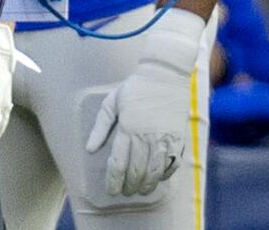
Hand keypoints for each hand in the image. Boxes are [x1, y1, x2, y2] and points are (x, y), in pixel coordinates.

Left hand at [85, 8, 205, 195]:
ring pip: (154, 173)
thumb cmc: (135, 88)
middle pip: (136, 172)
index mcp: (128, 128)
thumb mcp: (111, 103)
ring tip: (139, 190)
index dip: (113, 180)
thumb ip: (100, 128)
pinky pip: (172, 165)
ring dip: (146, 185)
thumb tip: (89, 149)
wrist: (166, 76)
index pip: (118, 163)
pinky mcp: (179, 139)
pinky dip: (164, 176)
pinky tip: (157, 179)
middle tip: (122, 192)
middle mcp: (146, 137)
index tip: (110, 190)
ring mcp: (164, 139)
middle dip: (128, 186)